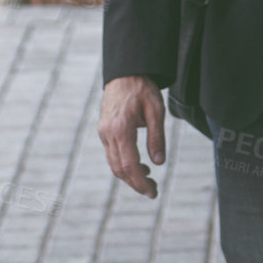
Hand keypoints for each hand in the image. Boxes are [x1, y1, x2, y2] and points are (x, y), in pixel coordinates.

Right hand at [98, 75, 165, 198]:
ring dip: (129, 176)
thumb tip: (159, 163)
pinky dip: (123, 164)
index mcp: (121, 128)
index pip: (130, 165)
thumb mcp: (156, 109)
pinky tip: (138, 164)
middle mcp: (108, 133)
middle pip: (119, 169)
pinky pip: (112, 154)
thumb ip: (157, 136)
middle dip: (136, 183)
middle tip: (153, 191)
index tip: (153, 192)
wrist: (125, 70)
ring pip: (114, 164)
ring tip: (148, 179)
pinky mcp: (103, 130)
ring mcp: (103, 132)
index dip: (140, 182)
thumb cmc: (142, 87)